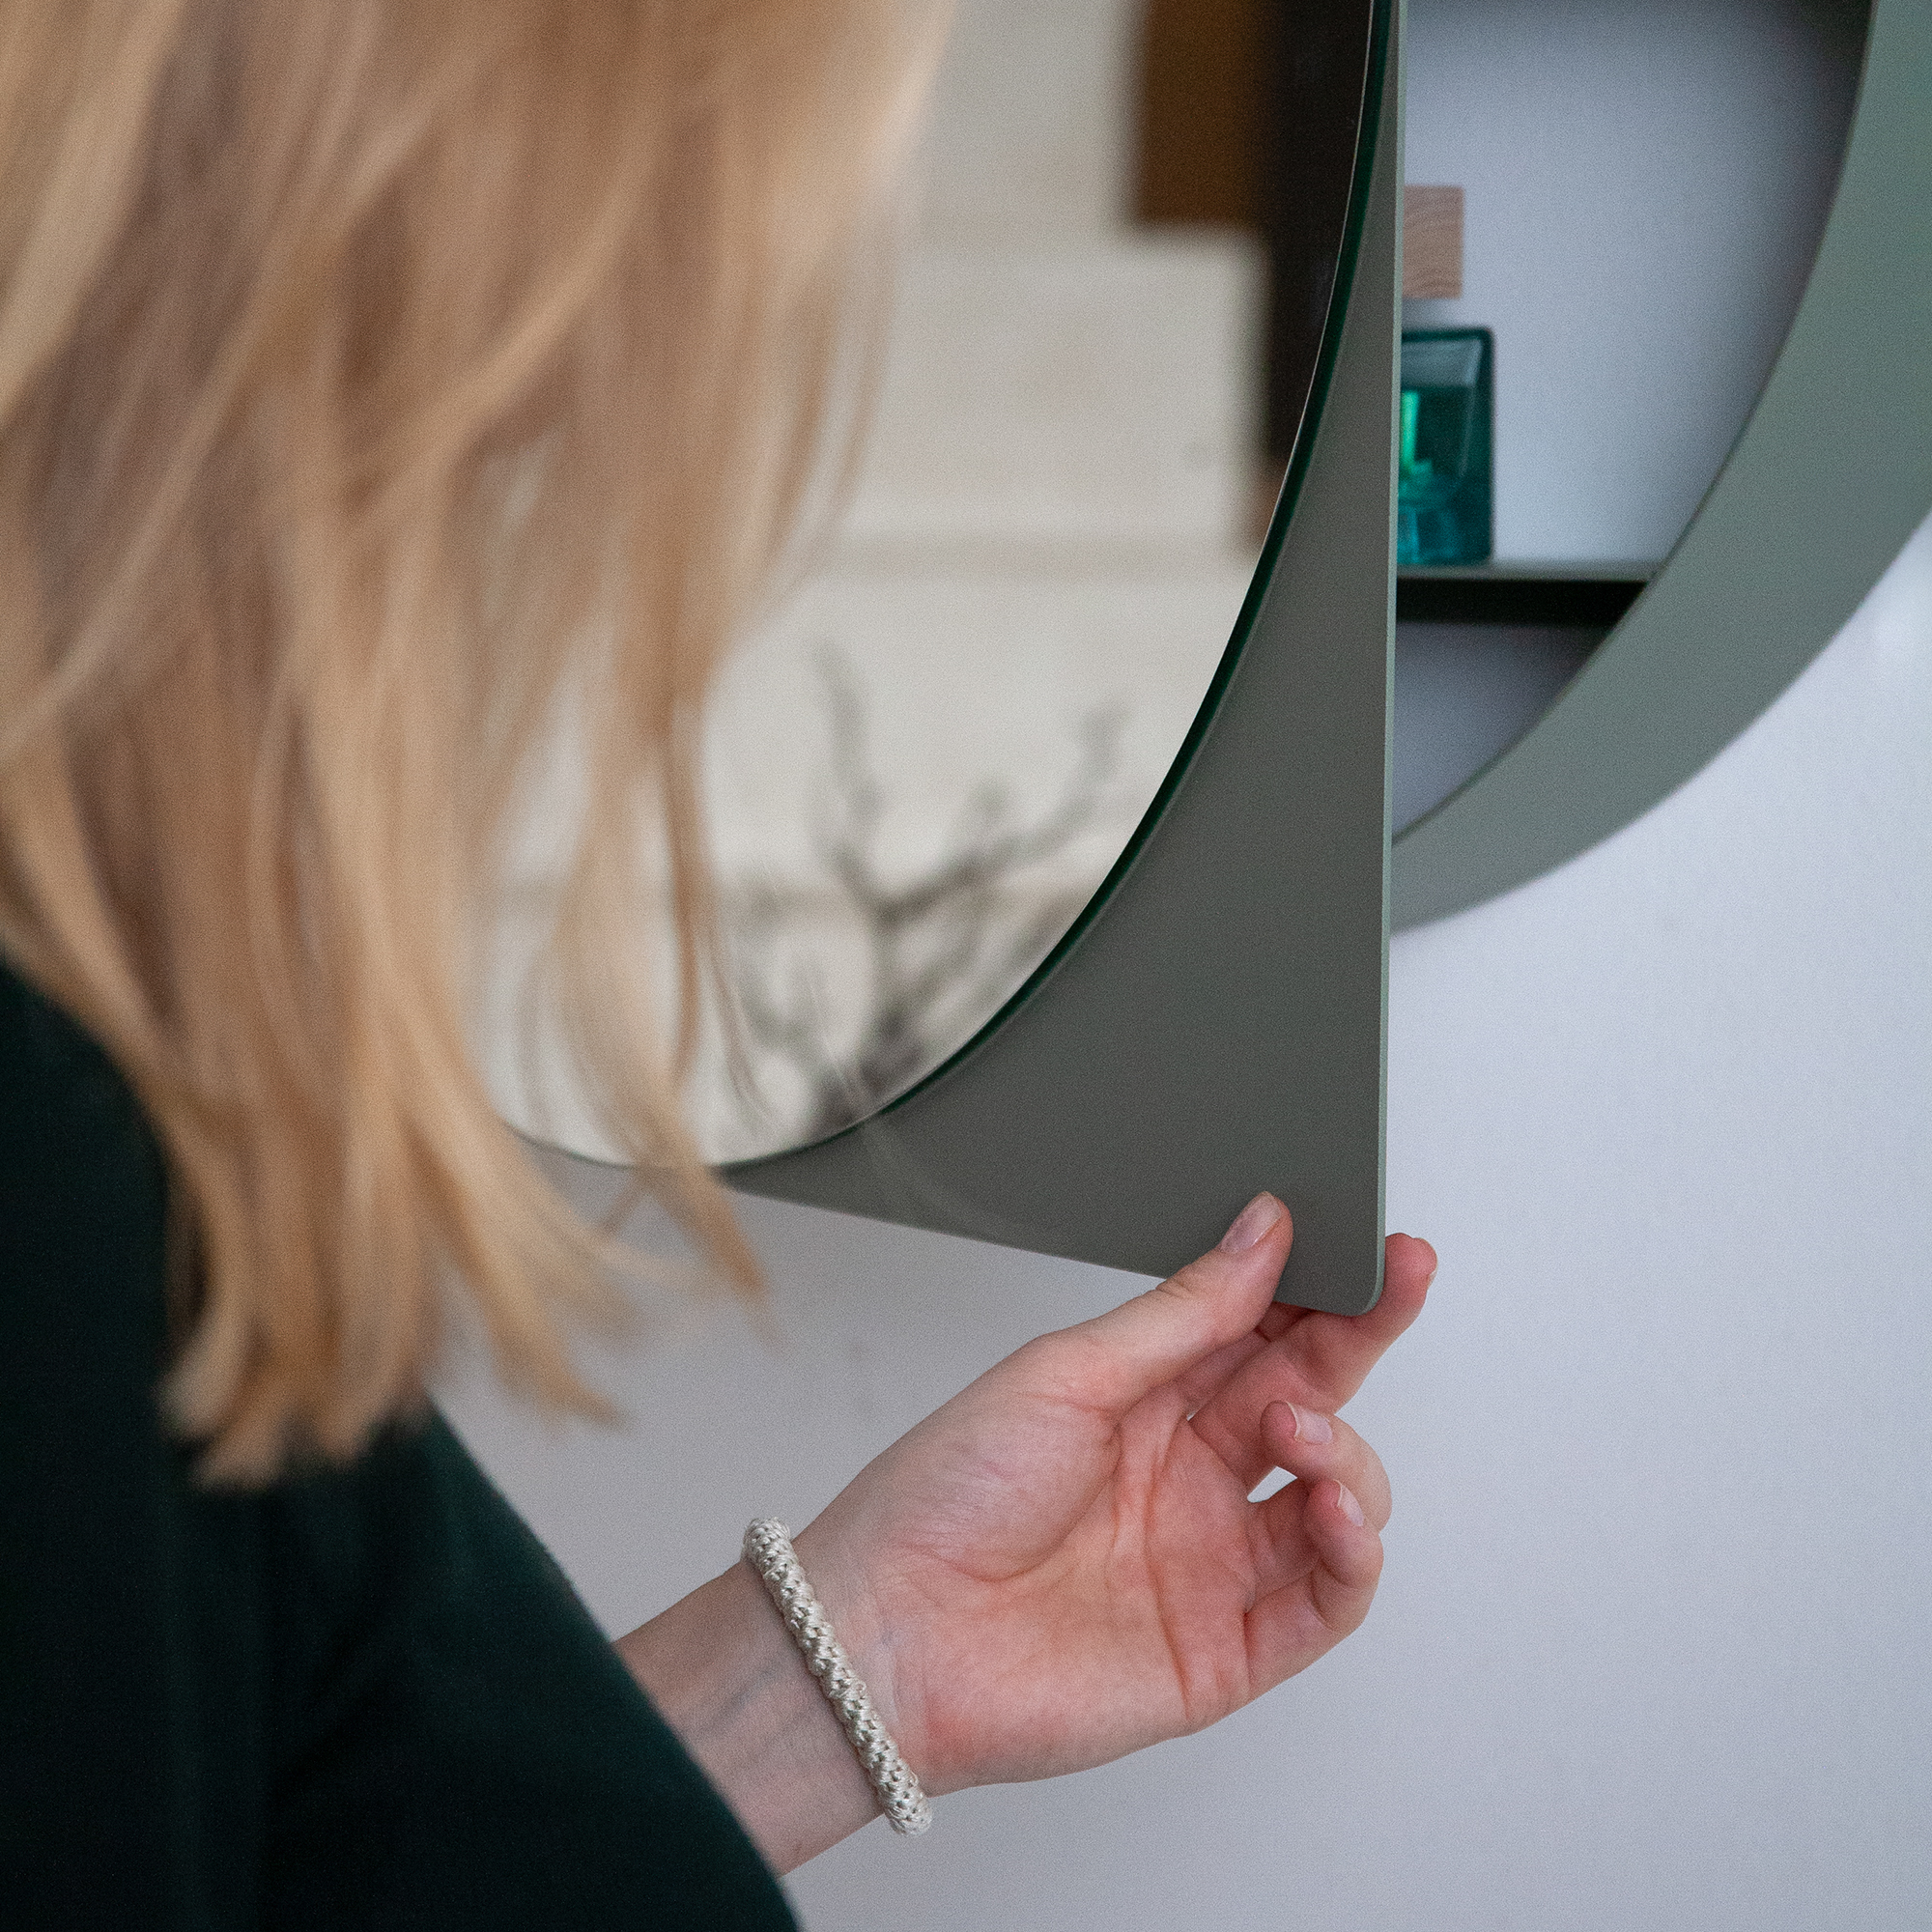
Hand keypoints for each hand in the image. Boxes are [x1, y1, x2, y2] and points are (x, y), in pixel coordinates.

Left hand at [799, 1196, 1434, 1793]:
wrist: (886, 1634)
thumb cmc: (946, 1494)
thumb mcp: (1067, 1374)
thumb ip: (1182, 1313)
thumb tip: (1263, 1230)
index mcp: (1146, 1401)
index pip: (1260, 1331)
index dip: (1320, 1288)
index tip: (1366, 1242)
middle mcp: (1189, 1476)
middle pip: (1311, 1395)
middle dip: (1362, 1336)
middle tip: (1395, 1280)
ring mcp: (1212, 1561)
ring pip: (1336, 1494)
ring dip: (1343, 1449)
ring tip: (1295, 1428)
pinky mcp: (1226, 1649)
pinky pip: (1327, 1601)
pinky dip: (1353, 1553)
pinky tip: (1332, 1509)